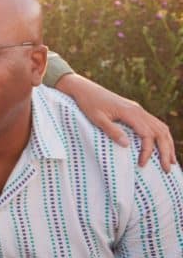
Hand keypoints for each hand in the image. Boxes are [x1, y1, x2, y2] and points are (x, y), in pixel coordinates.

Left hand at [58, 73, 176, 171]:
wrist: (85, 88)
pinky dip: (162, 136)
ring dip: (168, 144)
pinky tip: (163, 146)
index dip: (147, 151)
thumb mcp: (96, 119)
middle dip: (166, 151)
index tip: (142, 164)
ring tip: (171, 160)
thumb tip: (127, 145)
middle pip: (160, 132)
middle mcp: (138, 110)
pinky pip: (155, 124)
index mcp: (130, 112)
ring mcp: (138, 110)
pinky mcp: (136, 111)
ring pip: (161, 127)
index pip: (147, 134)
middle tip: (168, 169)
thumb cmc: (88, 104)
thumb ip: (112, 131)